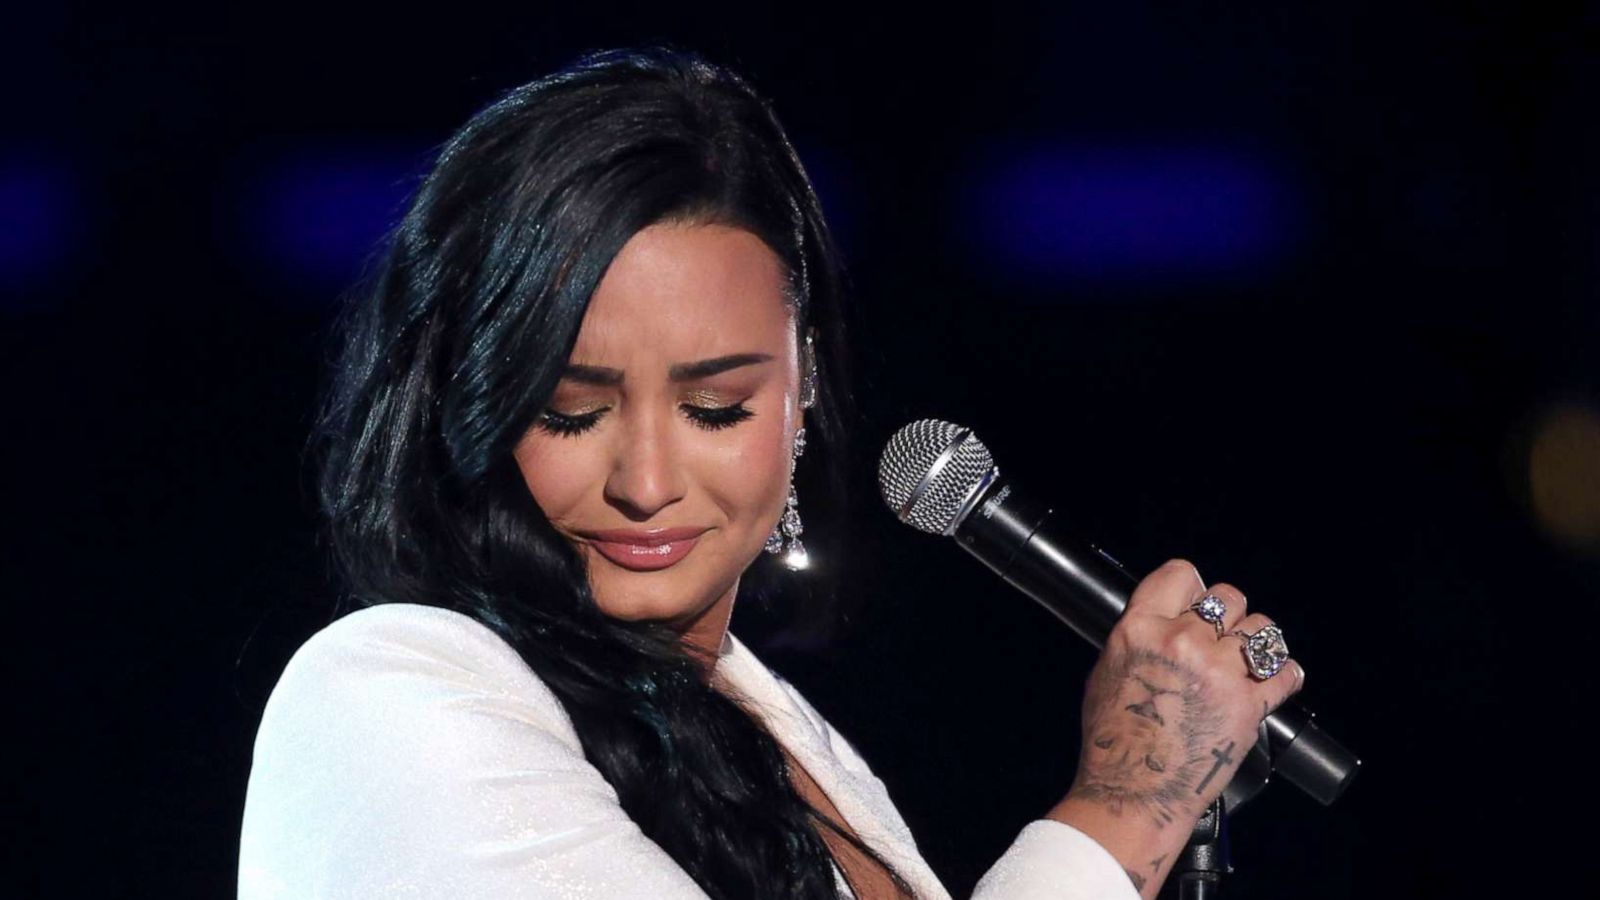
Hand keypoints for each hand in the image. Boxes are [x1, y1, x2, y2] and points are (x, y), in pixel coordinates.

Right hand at [1050, 559, 1304, 896]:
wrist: (1135, 791)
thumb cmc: (1114, 741)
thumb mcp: (1106, 672)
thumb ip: (1139, 638)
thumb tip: (1162, 622)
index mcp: (1141, 629)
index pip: (1181, 574)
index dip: (1193, 587)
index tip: (1196, 601)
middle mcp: (1183, 641)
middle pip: (1227, 597)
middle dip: (1227, 617)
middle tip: (1220, 641)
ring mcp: (1219, 672)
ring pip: (1262, 629)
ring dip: (1257, 643)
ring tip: (1247, 661)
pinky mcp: (1249, 704)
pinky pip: (1284, 672)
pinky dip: (1283, 676)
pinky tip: (1274, 681)